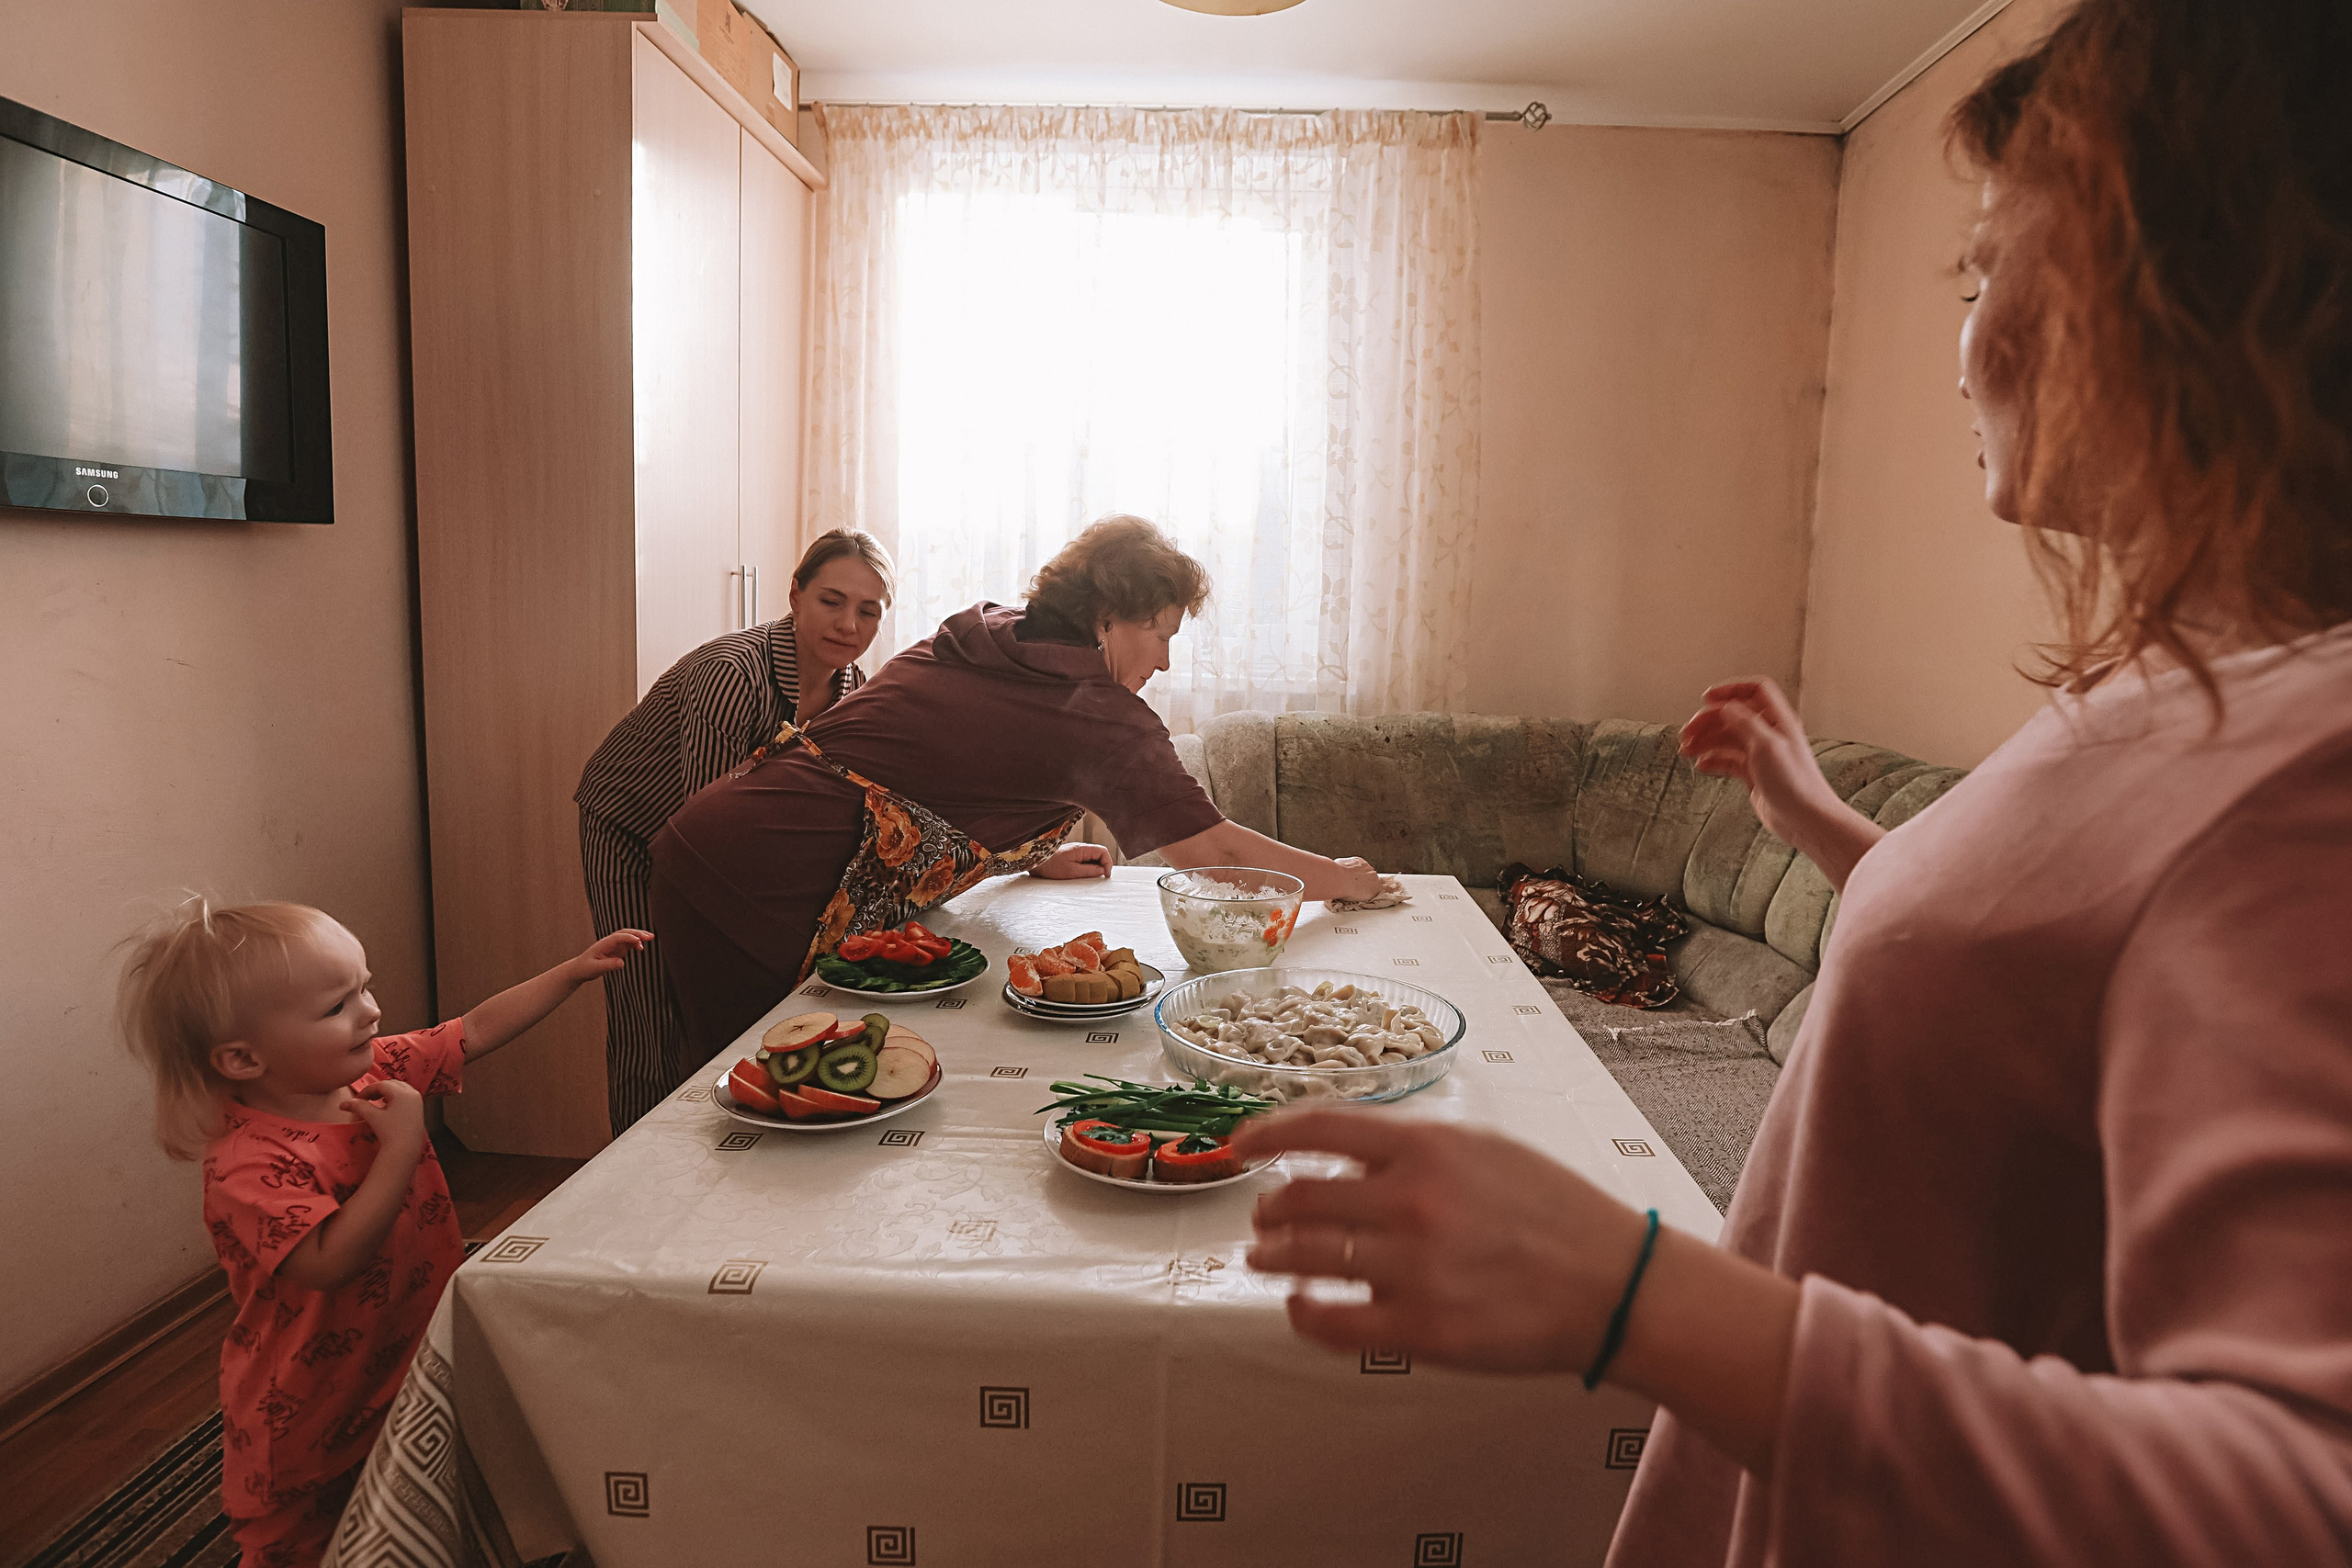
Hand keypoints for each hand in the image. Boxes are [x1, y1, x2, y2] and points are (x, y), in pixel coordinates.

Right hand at [340, 1078, 427, 1160]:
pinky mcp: (420, 1109)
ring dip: (387, 1092)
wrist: (405, 1149)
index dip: (367, 1090)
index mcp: (402, 1092)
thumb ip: (359, 1107)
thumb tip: (343, 1104)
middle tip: (366, 1099)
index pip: (381, 1085)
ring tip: (376, 1101)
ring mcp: (418, 1101)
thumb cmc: (389, 1132)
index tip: (357, 1099)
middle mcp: (413, 1093)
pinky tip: (388, 1107)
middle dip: (378, 1089)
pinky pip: (406, 1096)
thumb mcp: (373, 1117)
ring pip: (400, 1089)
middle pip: (392, 1084)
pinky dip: (396, 1097)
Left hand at [570, 928, 652, 981]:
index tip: (639, 941)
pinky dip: (636, 942)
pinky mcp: (617, 950)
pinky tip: (642, 946)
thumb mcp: (597, 968)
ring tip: (651, 937)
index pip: (618, 937)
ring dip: (639, 936)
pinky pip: (628, 943)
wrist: (579, 969)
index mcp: (604, 944)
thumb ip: (609, 965)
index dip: (629, 938)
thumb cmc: (586, 968)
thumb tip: (622, 963)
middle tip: (650, 937)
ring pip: (628, 936)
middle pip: (625, 933)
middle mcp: (610, 942)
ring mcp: (614, 945)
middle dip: (638, 933)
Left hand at [1031, 843, 1113, 880]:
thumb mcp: (1071, 871)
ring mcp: (1076, 852)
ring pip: (1092, 859)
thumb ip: (1089, 871)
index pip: (1103, 851)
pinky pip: (1085, 861)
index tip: (1105, 875)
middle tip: (1099, 878)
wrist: (1034, 862)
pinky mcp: (1071, 857)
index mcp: (1082, 849)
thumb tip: (1102, 871)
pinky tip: (1082, 876)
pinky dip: (1087, 868)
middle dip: (1102, 866)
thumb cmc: (1050, 866)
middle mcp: (1080, 848)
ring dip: (1095, 868)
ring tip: (1090, 878)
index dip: (1107, 863)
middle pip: (1099, 854)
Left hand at [1234, 1110, 1649, 1374]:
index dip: (1267, 1132)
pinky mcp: (1423, 1329)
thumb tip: (1348, 1159)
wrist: (1617, 1286)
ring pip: (1304, 1258)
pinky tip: (1302, 1307)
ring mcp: (1414, 1267)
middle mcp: (1414, 1201)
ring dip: (1272, 1258)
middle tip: (1262, 1219)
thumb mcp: (1487, 1151)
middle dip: (1268, 1210)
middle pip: (1300, 1197)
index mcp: (1430, 1147)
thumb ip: (1416, 1150)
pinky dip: (1303, 1313)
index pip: (1321, 1126)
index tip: (1241, 1143)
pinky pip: (1331, 1321)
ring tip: (1267, 1259)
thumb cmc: (1557, 1216)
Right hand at [1328, 856, 1384, 903]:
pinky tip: (1392, 896)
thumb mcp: (1336, 866)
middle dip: (1367, 882)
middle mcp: (1368, 868)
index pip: (1363, 870)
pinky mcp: (1377, 887)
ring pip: (1378, 883)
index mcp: (1358, 862)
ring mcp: (1374, 878)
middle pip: (1371, 876)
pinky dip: (1389, 892)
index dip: (1361, 877)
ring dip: (1375, 888)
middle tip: (1360, 890)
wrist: (1339, 879)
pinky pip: (1387, 889)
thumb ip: (1340, 869)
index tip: (1358, 881)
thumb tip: (1335, 871)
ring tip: (1371, 895)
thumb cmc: (1335, 874)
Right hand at [1677, 679, 1839, 847]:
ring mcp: (1761, 755)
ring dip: (1706, 741)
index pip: (1755, 691)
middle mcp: (1770, 734)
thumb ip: (1745, 722)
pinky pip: (1728, 760)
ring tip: (1687, 751)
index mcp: (1778, 721)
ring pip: (1727, 738)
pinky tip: (1702, 766)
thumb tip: (1725, 706)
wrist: (1805, 819)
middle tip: (1687, 733)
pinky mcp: (1754, 774)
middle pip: (1734, 716)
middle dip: (1708, 721)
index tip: (1706, 699)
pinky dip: (1713, 760)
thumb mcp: (1767, 746)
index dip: (1730, 690)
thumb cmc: (1794, 784)